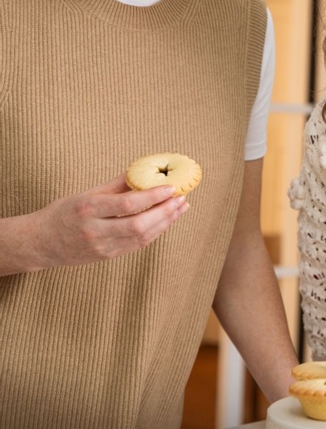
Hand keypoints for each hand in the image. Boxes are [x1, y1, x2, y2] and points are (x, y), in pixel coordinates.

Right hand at [27, 175, 188, 269]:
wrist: (41, 243)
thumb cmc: (64, 212)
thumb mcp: (87, 194)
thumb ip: (117, 185)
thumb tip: (143, 171)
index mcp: (88, 209)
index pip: (127, 204)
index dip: (153, 196)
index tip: (171, 188)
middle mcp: (95, 230)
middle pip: (138, 225)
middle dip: (165, 212)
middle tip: (182, 198)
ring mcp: (102, 247)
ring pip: (142, 238)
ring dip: (165, 222)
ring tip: (180, 208)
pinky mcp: (107, 257)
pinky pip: (137, 245)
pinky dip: (155, 232)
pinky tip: (166, 220)